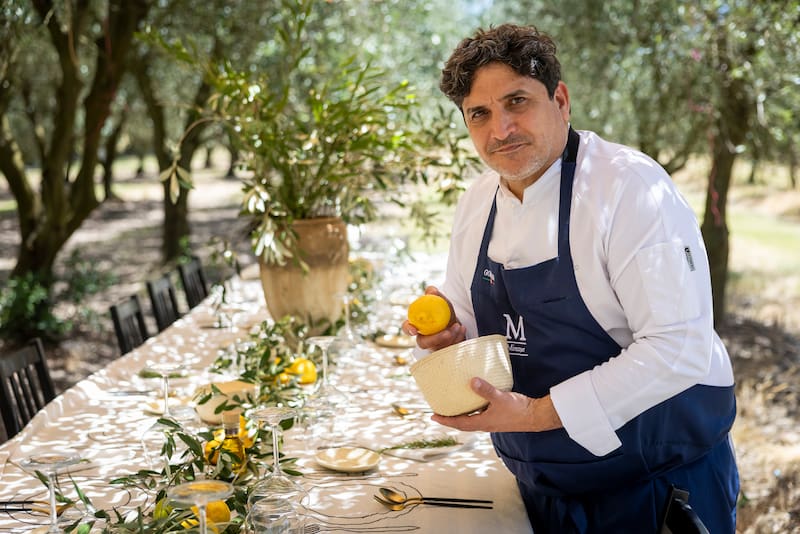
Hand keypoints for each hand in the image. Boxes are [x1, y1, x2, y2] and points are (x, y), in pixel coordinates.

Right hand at [401, 286, 465, 350]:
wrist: (456, 321)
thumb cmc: (444, 311)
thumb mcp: (441, 301)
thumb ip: (434, 294)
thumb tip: (431, 291)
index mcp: (417, 325)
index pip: (407, 328)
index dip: (408, 329)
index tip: (414, 329)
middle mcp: (423, 338)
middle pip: (423, 343)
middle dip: (435, 339)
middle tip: (447, 333)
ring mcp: (434, 347)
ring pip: (439, 347)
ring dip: (450, 337)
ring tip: (458, 325)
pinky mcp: (445, 351)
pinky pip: (450, 348)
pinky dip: (458, 338)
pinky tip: (462, 328)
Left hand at [431, 377, 562, 432]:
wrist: (536, 416)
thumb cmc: (518, 410)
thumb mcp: (500, 398)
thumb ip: (486, 390)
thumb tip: (472, 381)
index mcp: (482, 422)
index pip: (459, 423)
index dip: (445, 420)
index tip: (432, 416)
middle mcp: (485, 424)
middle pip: (462, 423)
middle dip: (450, 418)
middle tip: (439, 410)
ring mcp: (492, 421)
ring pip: (471, 419)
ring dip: (461, 413)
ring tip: (453, 404)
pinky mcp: (498, 417)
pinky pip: (480, 414)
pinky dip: (473, 408)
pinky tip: (475, 399)